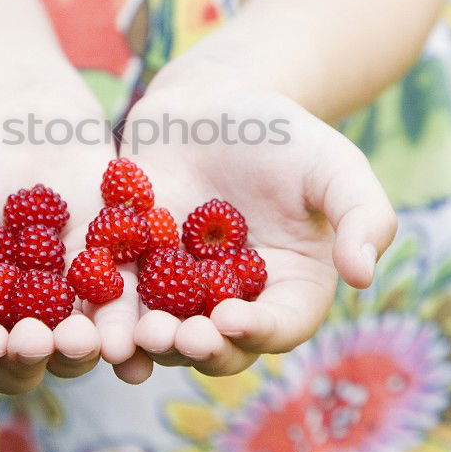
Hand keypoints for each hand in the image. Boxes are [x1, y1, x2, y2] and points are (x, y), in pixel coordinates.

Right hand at [0, 84, 134, 394]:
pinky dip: (134, 321)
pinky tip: (143, 330)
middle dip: (36, 356)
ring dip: (88, 347)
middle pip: (26, 357)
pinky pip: (126, 306)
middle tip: (45, 341)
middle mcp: (16, 312)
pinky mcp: (115, 272)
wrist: (25, 112)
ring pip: (79, 340)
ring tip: (97, 339)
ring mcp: (69, 296)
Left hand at [101, 82, 395, 382]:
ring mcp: (178, 292)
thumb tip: (364, 275)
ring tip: (126, 339)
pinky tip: (86, 319)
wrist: (210, 104)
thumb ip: (361, 215)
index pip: (279, 324)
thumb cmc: (280, 134)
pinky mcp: (131, 271)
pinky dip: (103, 314)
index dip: (259, 331)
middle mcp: (233, 301)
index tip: (234, 321)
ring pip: (161, 332)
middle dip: (195, 347)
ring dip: (142, 343)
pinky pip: (116, 299)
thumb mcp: (332, 165)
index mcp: (288, 289)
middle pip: (216, 344)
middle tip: (173, 336)